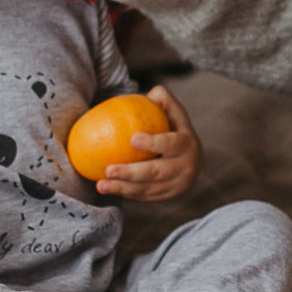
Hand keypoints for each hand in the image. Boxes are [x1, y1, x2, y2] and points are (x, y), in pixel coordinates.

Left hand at [93, 82, 199, 201]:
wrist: (191, 161)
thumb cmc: (174, 129)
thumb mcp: (174, 114)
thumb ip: (161, 100)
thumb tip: (147, 94)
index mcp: (188, 144)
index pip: (171, 144)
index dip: (154, 143)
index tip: (132, 139)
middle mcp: (186, 167)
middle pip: (157, 173)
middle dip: (131, 173)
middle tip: (109, 169)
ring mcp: (178, 185)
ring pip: (148, 188)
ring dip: (122, 187)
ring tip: (100, 184)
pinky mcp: (167, 197)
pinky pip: (144, 196)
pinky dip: (125, 193)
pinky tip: (106, 188)